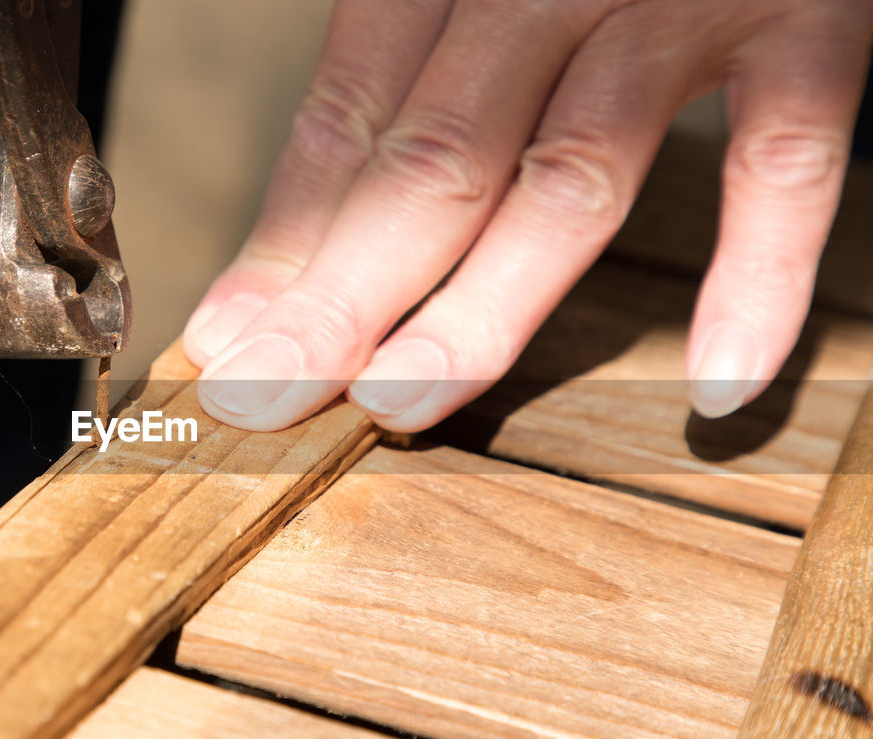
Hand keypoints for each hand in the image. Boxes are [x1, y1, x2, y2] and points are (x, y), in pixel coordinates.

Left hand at [182, 0, 872, 430]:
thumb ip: (388, 91)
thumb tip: (274, 270)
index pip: (347, 126)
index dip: (284, 253)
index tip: (228, 351)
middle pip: (434, 167)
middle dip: (342, 300)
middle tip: (266, 398)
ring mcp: (677, 1)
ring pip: (568, 181)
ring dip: (479, 312)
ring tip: (398, 405)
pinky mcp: (802, 15)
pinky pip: (781, 158)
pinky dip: (758, 273)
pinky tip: (716, 383)